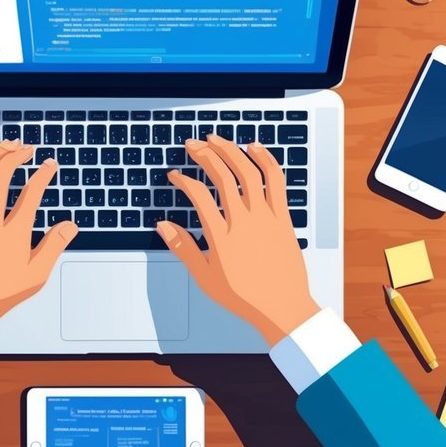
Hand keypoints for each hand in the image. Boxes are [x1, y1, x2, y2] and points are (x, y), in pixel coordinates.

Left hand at [0, 141, 77, 343]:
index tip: (50, 164)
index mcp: (11, 235)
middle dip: (13, 154)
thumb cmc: (0, 294)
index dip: (43, 174)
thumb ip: (54, 246)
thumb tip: (72, 224)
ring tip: (4, 147)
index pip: (31, 193)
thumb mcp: (35, 275)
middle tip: (26, 148)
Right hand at [157, 136, 318, 344]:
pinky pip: (276, 180)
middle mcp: (243, 221)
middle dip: (203, 154)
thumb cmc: (243, 297)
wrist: (282, 308)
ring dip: (230, 150)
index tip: (174, 175)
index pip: (197, 194)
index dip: (182, 179)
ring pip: (247, 171)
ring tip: (216, 139)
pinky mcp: (283, 216)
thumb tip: (162, 226)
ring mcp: (266, 216)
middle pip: (221, 174)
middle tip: (191, 145)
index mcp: (221, 236)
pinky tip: (253, 147)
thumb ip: (183, 248)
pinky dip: (265, 159)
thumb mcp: (205, 277)